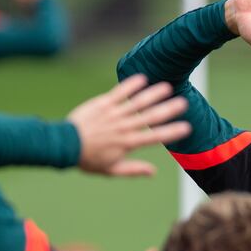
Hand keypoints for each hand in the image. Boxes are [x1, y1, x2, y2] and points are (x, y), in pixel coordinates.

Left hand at [67, 75, 190, 176]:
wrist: (63, 145)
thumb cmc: (87, 159)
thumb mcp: (111, 170)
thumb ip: (133, 170)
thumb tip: (154, 172)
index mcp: (127, 144)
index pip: (155, 137)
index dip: (172, 132)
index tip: (186, 127)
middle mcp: (123, 127)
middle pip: (150, 117)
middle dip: (168, 109)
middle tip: (183, 103)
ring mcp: (113, 114)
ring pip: (137, 102)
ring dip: (153, 94)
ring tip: (167, 87)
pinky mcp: (102, 104)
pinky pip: (119, 92)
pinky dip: (131, 85)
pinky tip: (143, 78)